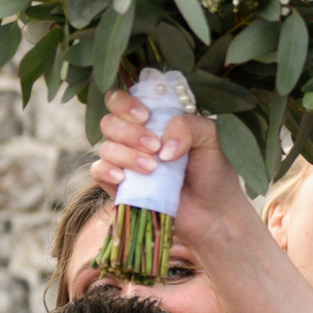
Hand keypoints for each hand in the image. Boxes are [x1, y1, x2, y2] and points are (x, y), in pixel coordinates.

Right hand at [93, 88, 257, 250]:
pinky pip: (97, 171)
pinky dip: (107, 171)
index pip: (121, 99)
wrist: (215, 212)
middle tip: (155, 147)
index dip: (124, 103)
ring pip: (106, 147)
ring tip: (153, 168)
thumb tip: (161, 146)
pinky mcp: (121, 187)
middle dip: (129, 132)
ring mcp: (126, 163)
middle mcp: (135, 138)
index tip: (145, 116)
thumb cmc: (215, 171)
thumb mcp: (212, 138)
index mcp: (154, 119)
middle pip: (109, 121)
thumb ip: (189, 126)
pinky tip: (124, 178)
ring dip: (126, 155)